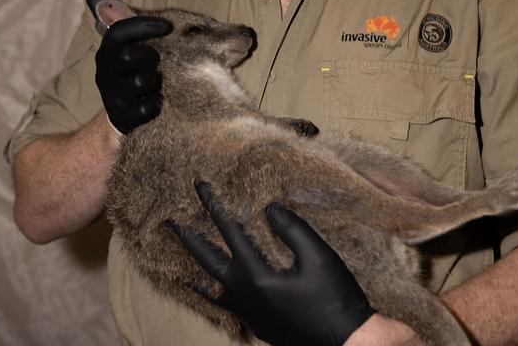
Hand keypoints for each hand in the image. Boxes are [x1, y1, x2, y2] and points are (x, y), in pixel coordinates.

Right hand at [94, 15, 171, 133]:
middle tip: (157, 63)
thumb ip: (113, 18)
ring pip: (142, 83)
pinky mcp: (122, 117)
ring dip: (156, 82)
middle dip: (151, 58)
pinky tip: (155, 101)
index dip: (144, 25)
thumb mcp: (121, 47)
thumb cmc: (129, 72)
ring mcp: (112, 97)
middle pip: (131, 56)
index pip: (119, 32)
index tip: (168, 26)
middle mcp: (104, 74)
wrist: (120, 115)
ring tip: (155, 83)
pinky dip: (156, 103)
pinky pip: (148, 108)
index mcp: (105, 53)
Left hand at [171, 182, 376, 345]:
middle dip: (188, 238)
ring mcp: (247, 314)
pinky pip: (224, 305)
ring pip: (210, 288)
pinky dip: (211, 293)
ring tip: (179, 257)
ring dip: (195, 269)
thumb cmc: (334, 298)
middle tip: (172, 221)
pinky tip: (211, 288)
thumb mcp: (318, 256)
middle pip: (206, 261)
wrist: (346, 343)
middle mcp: (243, 296)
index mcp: (255, 276)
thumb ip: (292, 229)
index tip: (200, 187)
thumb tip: (270, 209)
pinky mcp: (255, 325)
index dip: (214, 206)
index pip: (228, 232)